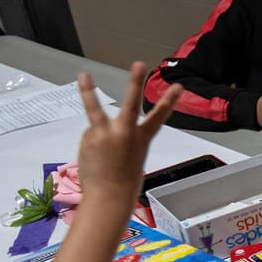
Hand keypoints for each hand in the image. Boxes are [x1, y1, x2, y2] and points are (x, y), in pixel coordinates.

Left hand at [76, 62, 179, 206]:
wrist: (109, 196)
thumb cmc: (124, 183)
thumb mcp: (132, 158)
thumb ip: (122, 140)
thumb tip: (102, 132)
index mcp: (142, 139)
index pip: (159, 117)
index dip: (170, 101)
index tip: (178, 87)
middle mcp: (125, 132)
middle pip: (131, 102)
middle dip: (135, 82)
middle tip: (139, 64)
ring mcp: (106, 134)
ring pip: (95, 109)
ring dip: (88, 90)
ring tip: (84, 75)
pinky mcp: (89, 139)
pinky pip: (90, 135)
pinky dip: (91, 144)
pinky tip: (94, 157)